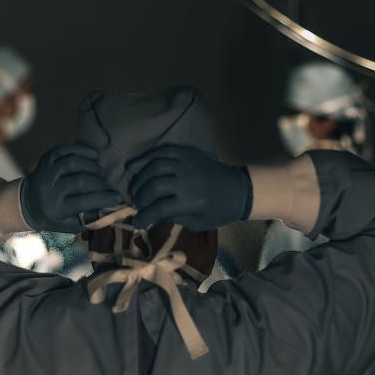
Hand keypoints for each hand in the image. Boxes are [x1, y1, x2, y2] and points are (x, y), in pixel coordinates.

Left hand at [21, 144, 122, 232]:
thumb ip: (86, 219)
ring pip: (73, 163)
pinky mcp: (45, 159)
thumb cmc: (53, 216)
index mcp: (55, 209)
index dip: (104, 198)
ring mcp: (46, 172)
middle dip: (100, 183)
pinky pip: (65, 150)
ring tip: (101, 173)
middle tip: (108, 185)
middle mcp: (48, 189)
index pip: (84, 202)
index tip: (119, 197)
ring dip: (92, 167)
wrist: (26, 202)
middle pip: (80, 181)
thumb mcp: (67, 225)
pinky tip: (94, 156)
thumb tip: (110, 209)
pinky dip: (81, 150)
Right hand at [127, 145, 250, 230]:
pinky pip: (163, 152)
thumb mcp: (197, 223)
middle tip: (136, 204)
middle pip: (154, 187)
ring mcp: (187, 164)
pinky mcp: (188, 153)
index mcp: (191, 202)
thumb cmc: (219, 211)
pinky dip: (147, 158)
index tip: (136, 223)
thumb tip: (150, 215)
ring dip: (140, 179)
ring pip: (155, 167)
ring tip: (134, 189)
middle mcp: (187, 181)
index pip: (159, 209)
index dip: (143, 217)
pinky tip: (135, 166)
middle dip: (140, 197)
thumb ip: (173, 218)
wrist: (239, 189)